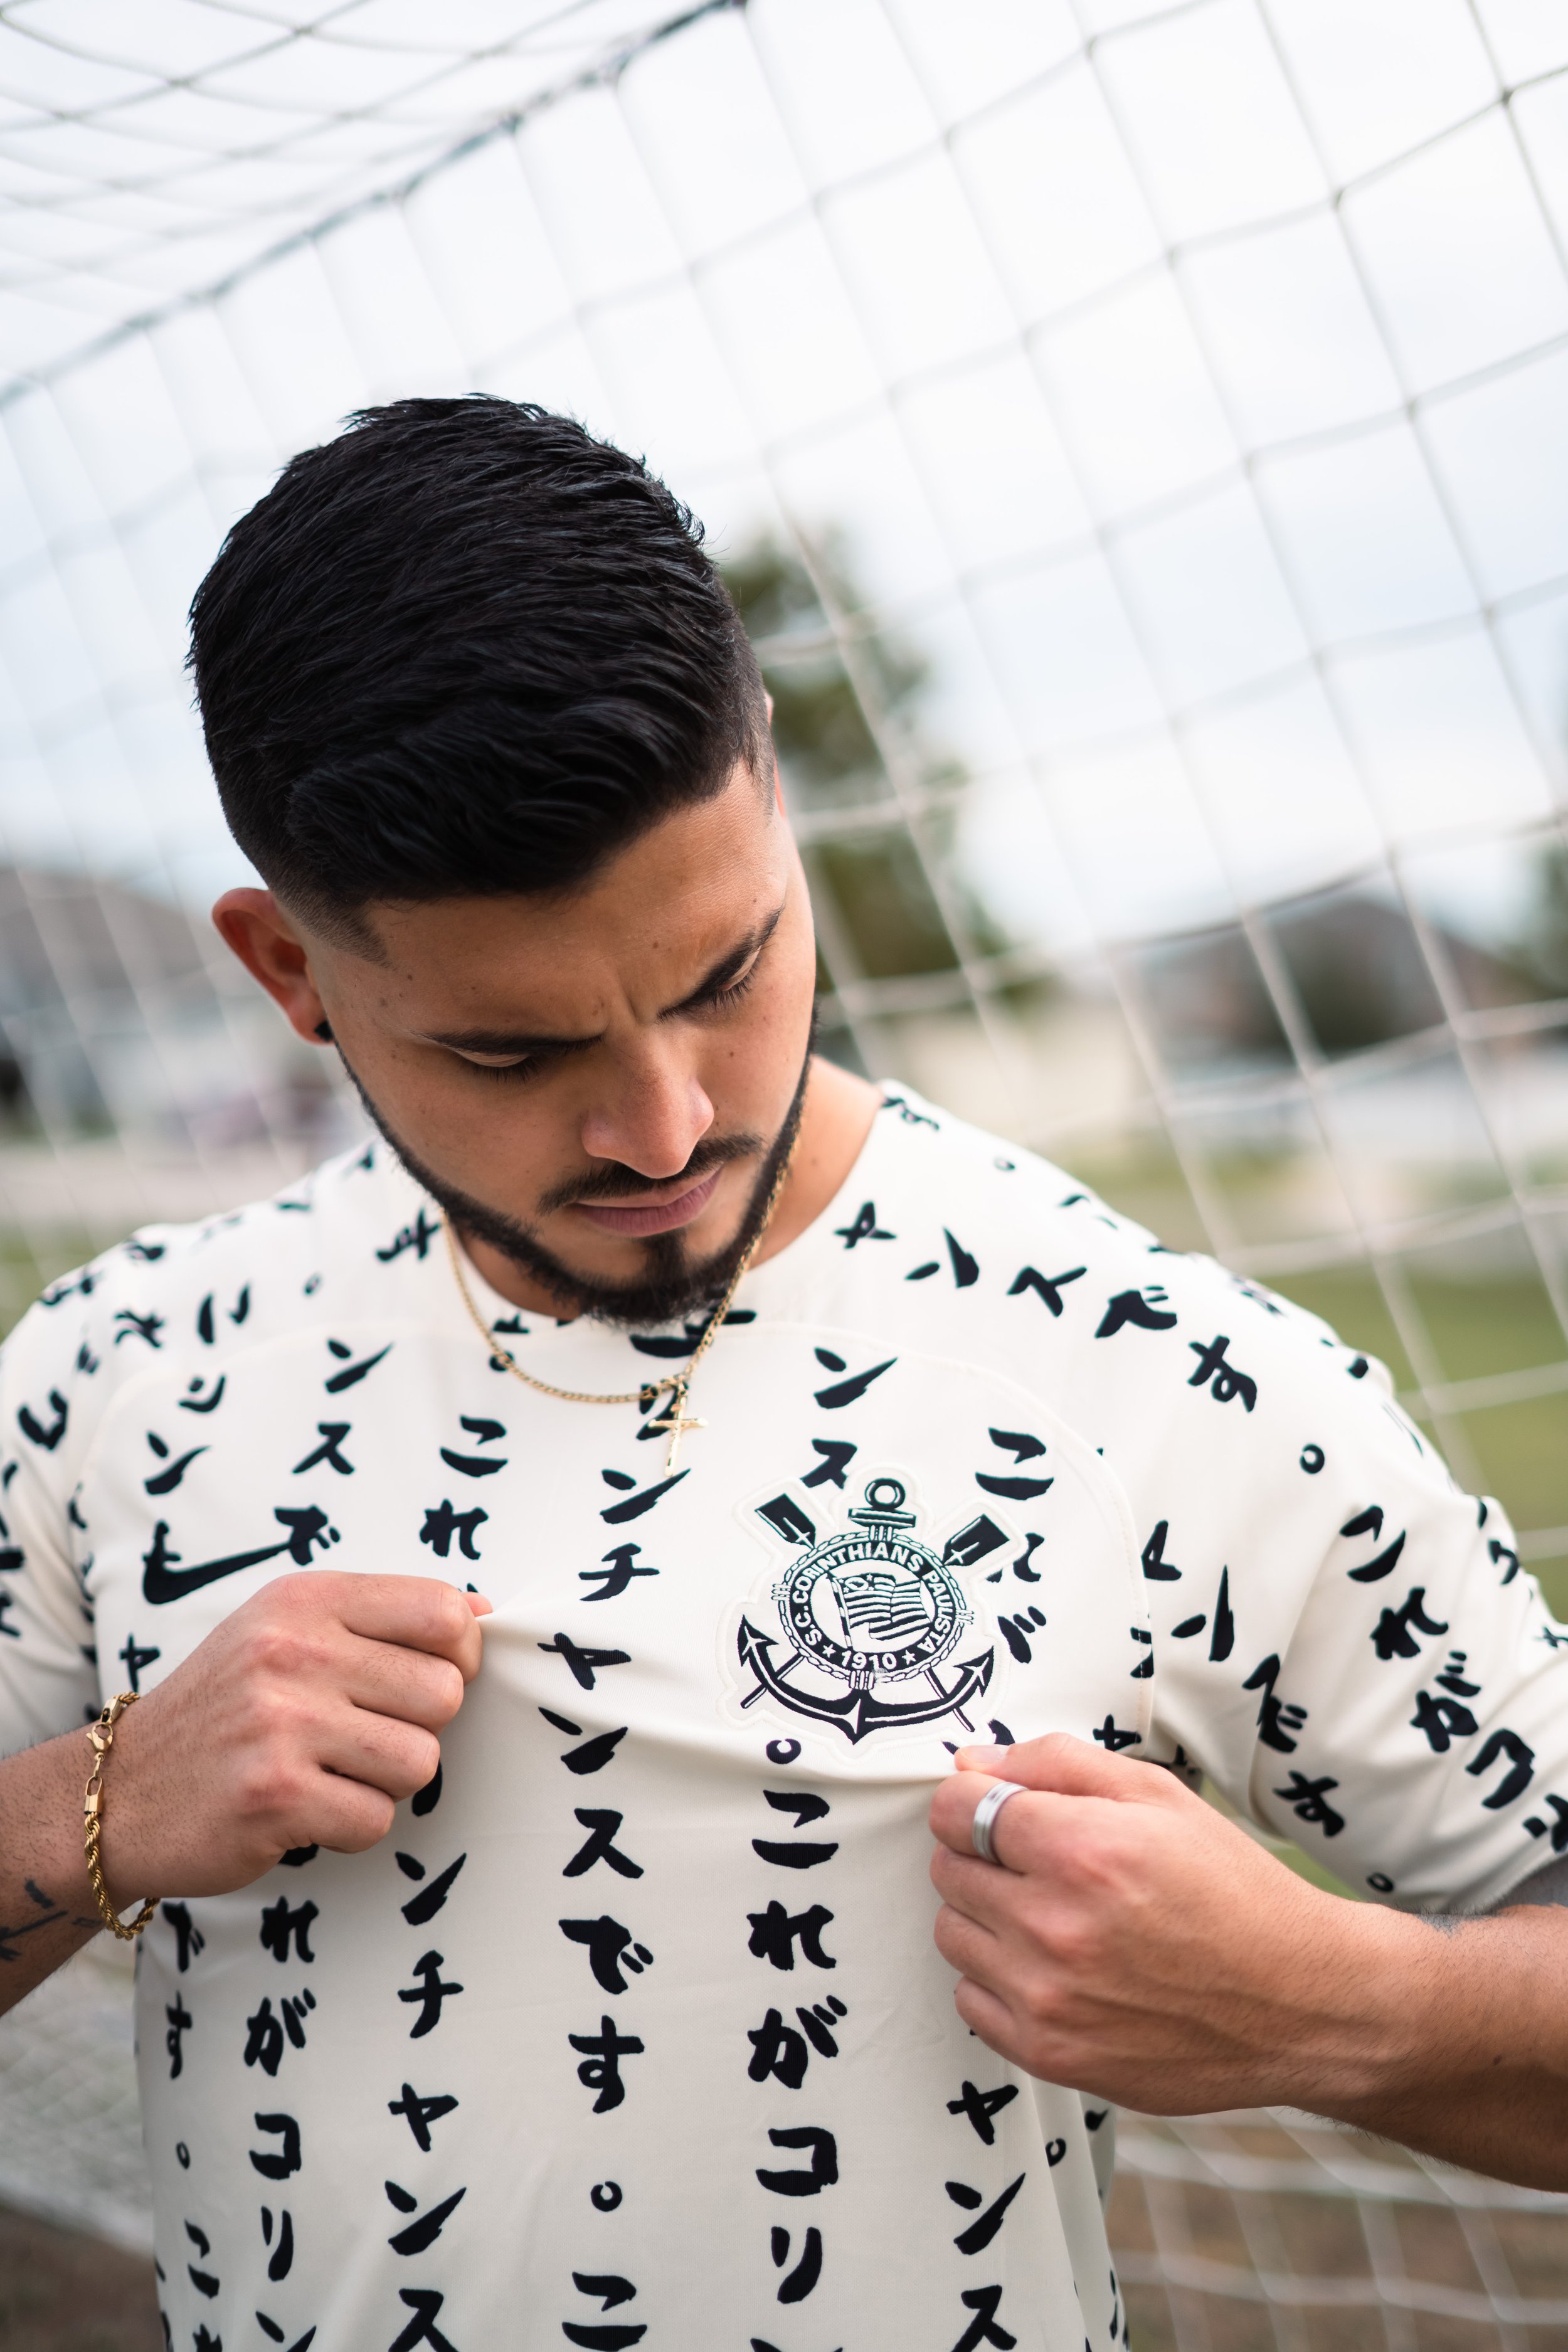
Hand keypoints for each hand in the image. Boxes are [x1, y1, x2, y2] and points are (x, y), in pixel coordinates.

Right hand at [100, 1573, 490, 1902]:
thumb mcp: (287, 1629)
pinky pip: (377, 1819)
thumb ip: (381, 1616)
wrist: (121, 1789)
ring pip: (420, 1762)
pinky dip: (353, 1825)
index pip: (443, 1612)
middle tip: (366, 1736)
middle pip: (445, 1694)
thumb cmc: (226, 1706)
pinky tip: (308, 1809)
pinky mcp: (275, 1797)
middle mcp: (292, 1652)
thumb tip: (484, 1611)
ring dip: (388, 1781)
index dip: (461, 1655)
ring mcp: (282, 1724)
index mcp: (305, 1600)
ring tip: (335, 1772)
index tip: (430, 1679)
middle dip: (421, 1727)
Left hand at [928, 1733, 1422, 2115]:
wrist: (1300, 2004)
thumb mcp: (1158, 1795)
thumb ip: (1055, 1764)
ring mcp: (1049, 1998)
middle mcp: (1055, 1926)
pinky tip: (1055, 1968)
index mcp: (1082, 1850)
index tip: (995, 1809)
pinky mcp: (1051, 2055)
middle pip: (948, 1869)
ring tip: (1054, 1916)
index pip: (957, 1809)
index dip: (972, 1800)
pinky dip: (999, 1980)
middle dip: (983, 1856)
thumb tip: (974, 1761)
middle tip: (1042, 1865)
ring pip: (953, 1933)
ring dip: (987, 1917)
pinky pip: (972, 2000)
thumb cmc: (1234, 1892)